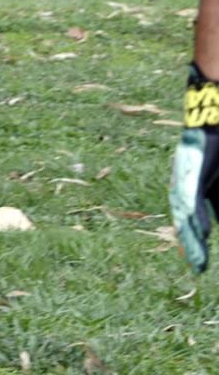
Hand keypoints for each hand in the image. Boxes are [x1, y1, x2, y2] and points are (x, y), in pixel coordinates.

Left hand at [170, 127, 218, 273]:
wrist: (213, 129)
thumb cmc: (216, 159)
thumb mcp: (216, 191)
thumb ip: (215, 207)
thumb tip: (209, 231)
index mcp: (190, 194)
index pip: (190, 225)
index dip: (194, 245)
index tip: (200, 267)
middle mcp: (182, 190)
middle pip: (185, 223)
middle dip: (193, 247)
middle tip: (200, 269)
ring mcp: (185, 181)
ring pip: (187, 214)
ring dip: (193, 237)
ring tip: (199, 258)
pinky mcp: (191, 172)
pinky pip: (194, 198)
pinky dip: (198, 215)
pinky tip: (204, 231)